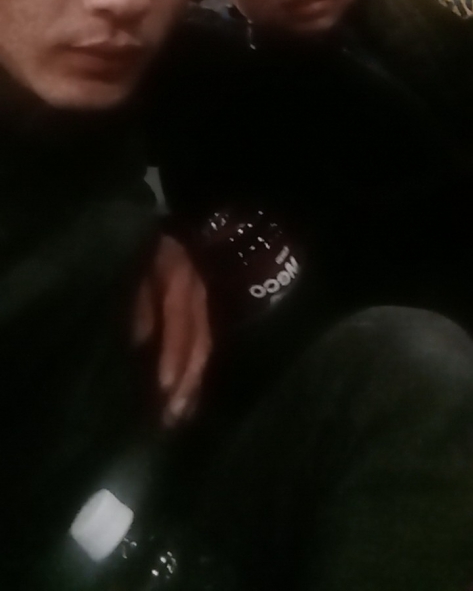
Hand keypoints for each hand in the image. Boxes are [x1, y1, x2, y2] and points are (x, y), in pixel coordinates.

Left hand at [133, 235, 211, 425]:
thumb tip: (139, 349)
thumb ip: (142, 310)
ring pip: (204, 353)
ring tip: (183, 416)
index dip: (172, 359)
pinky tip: (193, 394)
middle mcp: (199, 305)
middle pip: (196, 349)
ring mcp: (208, 311)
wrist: (192, 232)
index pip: (178, 329)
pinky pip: (207, 348)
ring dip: (193, 386)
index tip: (163, 390)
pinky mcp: (211, 317)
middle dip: (185, 385)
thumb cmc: (157, 254)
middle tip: (172, 419)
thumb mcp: (142, 275)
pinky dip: (198, 374)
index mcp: (179, 291)